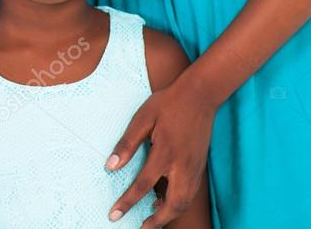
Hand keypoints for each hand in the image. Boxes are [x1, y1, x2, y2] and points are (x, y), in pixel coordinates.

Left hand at [107, 74, 215, 225]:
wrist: (200, 95)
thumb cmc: (168, 104)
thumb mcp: (143, 118)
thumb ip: (127, 143)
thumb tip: (111, 165)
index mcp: (165, 153)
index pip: (142, 185)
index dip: (127, 203)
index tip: (114, 215)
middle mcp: (182, 166)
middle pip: (172, 205)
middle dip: (157, 222)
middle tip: (142, 227)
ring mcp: (194, 168)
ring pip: (184, 202)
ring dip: (169, 215)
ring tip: (153, 219)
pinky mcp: (200, 166)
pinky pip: (190, 193)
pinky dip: (179, 203)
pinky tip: (167, 201)